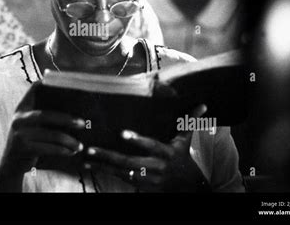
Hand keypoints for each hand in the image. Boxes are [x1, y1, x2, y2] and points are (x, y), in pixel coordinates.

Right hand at [0, 82, 85, 174]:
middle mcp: (19, 118)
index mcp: (22, 108)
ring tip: (80, 145)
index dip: (49, 83)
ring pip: (51, 134)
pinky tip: (71, 152)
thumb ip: (44, 115)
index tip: (67, 84)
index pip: (35, 89)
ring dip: (68, 140)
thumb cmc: (28, 142)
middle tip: (82, 123)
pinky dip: (62, 150)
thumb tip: (74, 110)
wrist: (10, 165)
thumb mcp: (31, 126)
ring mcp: (19, 133)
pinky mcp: (22, 149)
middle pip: (46, 114)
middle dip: (67, 118)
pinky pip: (48, 148)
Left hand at [84, 104, 210, 191]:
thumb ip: (190, 122)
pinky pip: (121, 179)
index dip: (138, 141)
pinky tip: (92, 167)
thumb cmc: (184, 157)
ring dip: (103, 167)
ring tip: (86, 159)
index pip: (151, 146)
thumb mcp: (187, 140)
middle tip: (92, 149)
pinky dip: (106, 173)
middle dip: (109, 157)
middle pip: (130, 162)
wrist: (188, 185)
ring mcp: (147, 178)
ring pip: (122, 173)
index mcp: (166, 153)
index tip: (122, 134)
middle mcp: (156, 167)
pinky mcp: (141, 185)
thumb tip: (203, 105)